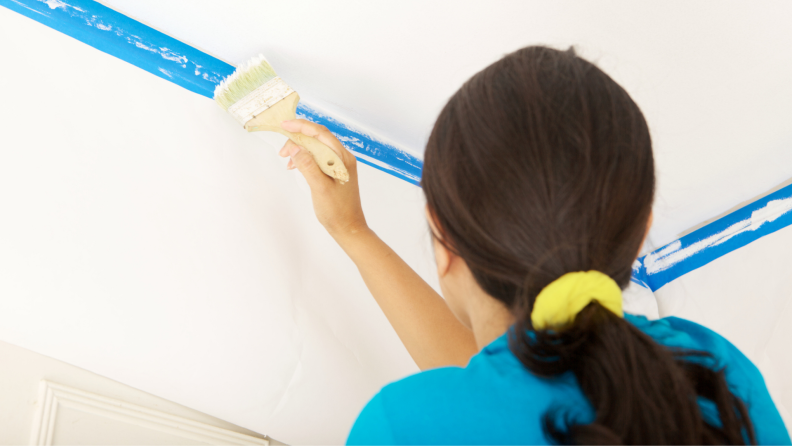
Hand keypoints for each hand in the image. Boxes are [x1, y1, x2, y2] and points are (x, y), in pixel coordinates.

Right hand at [279, 119, 367, 238]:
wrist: (348, 228)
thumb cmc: (337, 211)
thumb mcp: (319, 187)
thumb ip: (308, 165)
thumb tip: (295, 147)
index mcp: (343, 158)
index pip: (321, 133)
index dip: (302, 126)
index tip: (285, 125)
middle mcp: (343, 158)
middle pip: (319, 138)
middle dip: (299, 138)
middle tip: (282, 149)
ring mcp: (340, 165)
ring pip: (317, 148)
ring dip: (301, 149)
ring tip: (286, 160)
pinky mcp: (335, 173)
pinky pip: (319, 158)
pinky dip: (305, 158)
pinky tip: (295, 166)